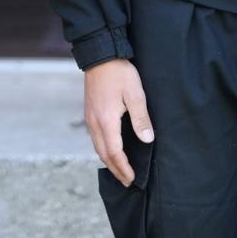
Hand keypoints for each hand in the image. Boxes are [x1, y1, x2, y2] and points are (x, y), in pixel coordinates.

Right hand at [83, 58, 153, 187]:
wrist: (100, 55)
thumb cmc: (119, 73)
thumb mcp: (135, 94)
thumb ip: (141, 118)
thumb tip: (147, 140)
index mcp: (106, 121)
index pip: (115, 152)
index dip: (124, 168)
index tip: (133, 179)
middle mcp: (94, 123)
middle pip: (103, 154)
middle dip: (115, 170)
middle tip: (127, 181)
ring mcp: (89, 117)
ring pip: (97, 147)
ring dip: (108, 161)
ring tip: (119, 170)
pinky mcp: (89, 112)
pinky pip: (94, 138)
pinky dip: (103, 149)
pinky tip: (110, 149)